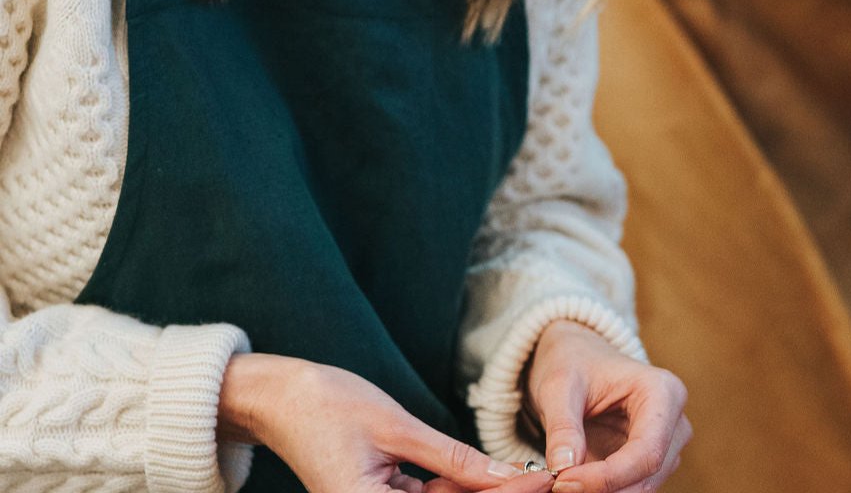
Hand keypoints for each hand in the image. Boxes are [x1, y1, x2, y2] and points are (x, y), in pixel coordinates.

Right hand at [218, 352, 538, 492]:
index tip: (540, 485)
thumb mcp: (397, 427)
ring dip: (480, 490)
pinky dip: (456, 485)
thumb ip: (452, 459)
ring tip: (528, 477)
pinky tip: (492, 475)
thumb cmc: (329, 404)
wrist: (280, 396)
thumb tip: (504, 476)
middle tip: (542, 481)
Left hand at [524, 321, 691, 492]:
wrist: (576, 358)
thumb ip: (563, 426)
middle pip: (646, 476)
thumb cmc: (573, 362)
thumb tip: (563, 468)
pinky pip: (628, 489)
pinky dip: (600, 491)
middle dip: (602, 489)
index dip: (607, 477)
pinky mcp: (647, 463)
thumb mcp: (560, 385)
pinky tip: (573, 482)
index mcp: (663, 392)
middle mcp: (674, 423)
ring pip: (640, 489)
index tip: (563, 481)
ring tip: (560, 481)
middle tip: (557, 485)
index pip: (646, 452)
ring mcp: (665, 447)